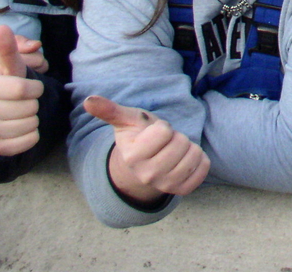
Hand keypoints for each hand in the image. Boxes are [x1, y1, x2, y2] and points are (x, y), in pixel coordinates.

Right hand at [0, 25, 43, 155]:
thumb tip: (2, 27)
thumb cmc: (4, 84)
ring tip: (22, 113)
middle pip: (29, 108)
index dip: (35, 87)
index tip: (32, 87)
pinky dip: (32, 135)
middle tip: (24, 101)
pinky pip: (27, 142)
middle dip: (33, 103)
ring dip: (33, 118)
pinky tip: (22, 127)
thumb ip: (8, 49)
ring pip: (30, 125)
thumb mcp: (7, 66)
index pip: (23, 89)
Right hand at [84, 94, 208, 202]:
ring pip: (194, 155)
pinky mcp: (182, 190)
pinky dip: (200, 160)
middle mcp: (148, 175)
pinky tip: (185, 159)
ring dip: (188, 147)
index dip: (163, 127)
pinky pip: (203, 168)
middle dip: (176, 137)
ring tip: (173, 150)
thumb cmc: (138, 137)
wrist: (144, 165)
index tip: (154, 134)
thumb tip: (89, 100)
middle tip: (164, 144)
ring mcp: (165, 185)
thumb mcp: (126, 121)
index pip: (165, 131)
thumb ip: (109, 110)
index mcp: (133, 156)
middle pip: (182, 143)